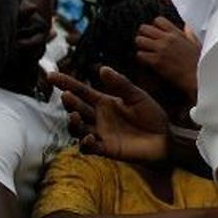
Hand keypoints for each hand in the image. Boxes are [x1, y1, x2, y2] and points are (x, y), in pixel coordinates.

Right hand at [50, 67, 169, 162]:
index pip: (81, 91)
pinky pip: (89, 147)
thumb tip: (103, 68)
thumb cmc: (152, 116)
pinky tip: (89, 137)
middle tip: (67, 95)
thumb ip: (121, 85)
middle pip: (76, 108)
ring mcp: (100, 133)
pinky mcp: (106, 149)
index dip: (66, 83)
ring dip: (73, 123)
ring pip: (77, 128)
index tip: (51, 75)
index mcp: (104, 102)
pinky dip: (86, 143)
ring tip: (74, 115)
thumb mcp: (138, 97)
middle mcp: (98, 117)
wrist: (165, 139)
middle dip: (69, 102)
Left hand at [135, 17, 199, 96]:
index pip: (158, 20)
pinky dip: (141, 58)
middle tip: (146, 42)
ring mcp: (161, 49)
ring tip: (146, 51)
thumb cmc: (197, 63)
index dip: (154, 26)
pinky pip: (140, 54)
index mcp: (176, 33)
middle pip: (144, 28)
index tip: (156, 33)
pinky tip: (147, 61)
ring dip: (141, 46)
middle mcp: (167, 39)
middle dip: (143, 35)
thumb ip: (190, 34)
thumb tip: (186, 27)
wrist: (195, 78)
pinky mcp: (156, 61)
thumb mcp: (196, 45)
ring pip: (139, 40)